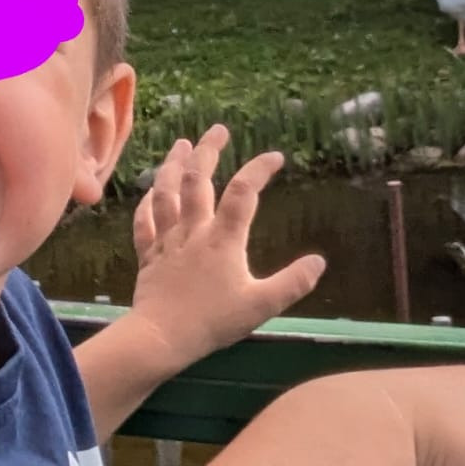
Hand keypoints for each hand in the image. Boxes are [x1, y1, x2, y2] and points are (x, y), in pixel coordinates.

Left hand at [127, 126, 323, 370]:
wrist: (162, 335)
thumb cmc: (213, 321)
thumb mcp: (262, 305)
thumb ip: (292, 283)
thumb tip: (319, 262)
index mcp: (223, 240)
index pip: (244, 194)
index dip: (259, 170)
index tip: (275, 156)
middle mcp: (193, 231)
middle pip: (198, 181)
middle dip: (208, 151)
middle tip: (217, 130)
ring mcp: (167, 240)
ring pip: (167, 193)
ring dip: (173, 166)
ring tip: (180, 145)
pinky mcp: (148, 255)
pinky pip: (145, 222)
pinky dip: (147, 203)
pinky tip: (150, 192)